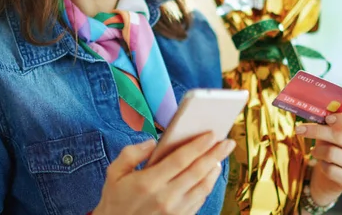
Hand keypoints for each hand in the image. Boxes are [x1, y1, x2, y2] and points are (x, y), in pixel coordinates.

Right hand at [93, 133, 235, 214]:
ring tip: (220, 157)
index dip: (198, 146)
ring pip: (202, 188)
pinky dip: (207, 186)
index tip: (210, 134)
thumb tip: (152, 142)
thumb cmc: (116, 199)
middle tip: (227, 142)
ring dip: (213, 170)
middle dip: (214, 154)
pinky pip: (199, 201)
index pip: (180, 160)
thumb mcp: (114, 173)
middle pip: (197, 172)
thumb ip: (131, 153)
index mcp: (148, 182)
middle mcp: (165, 197)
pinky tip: (209, 175)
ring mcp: (174, 211)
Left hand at [296, 113, 341, 205]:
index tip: (327, 119)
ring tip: (314, 151)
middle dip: (316, 131)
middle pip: (339, 136)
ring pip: (332, 153)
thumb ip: (324, 123)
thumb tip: (311, 111)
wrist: (332, 176)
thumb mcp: (327, 133)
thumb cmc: (329, 147)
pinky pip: (331, 170)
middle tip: (299, 130)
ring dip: (317, 151)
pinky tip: (323, 165)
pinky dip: (322, 166)